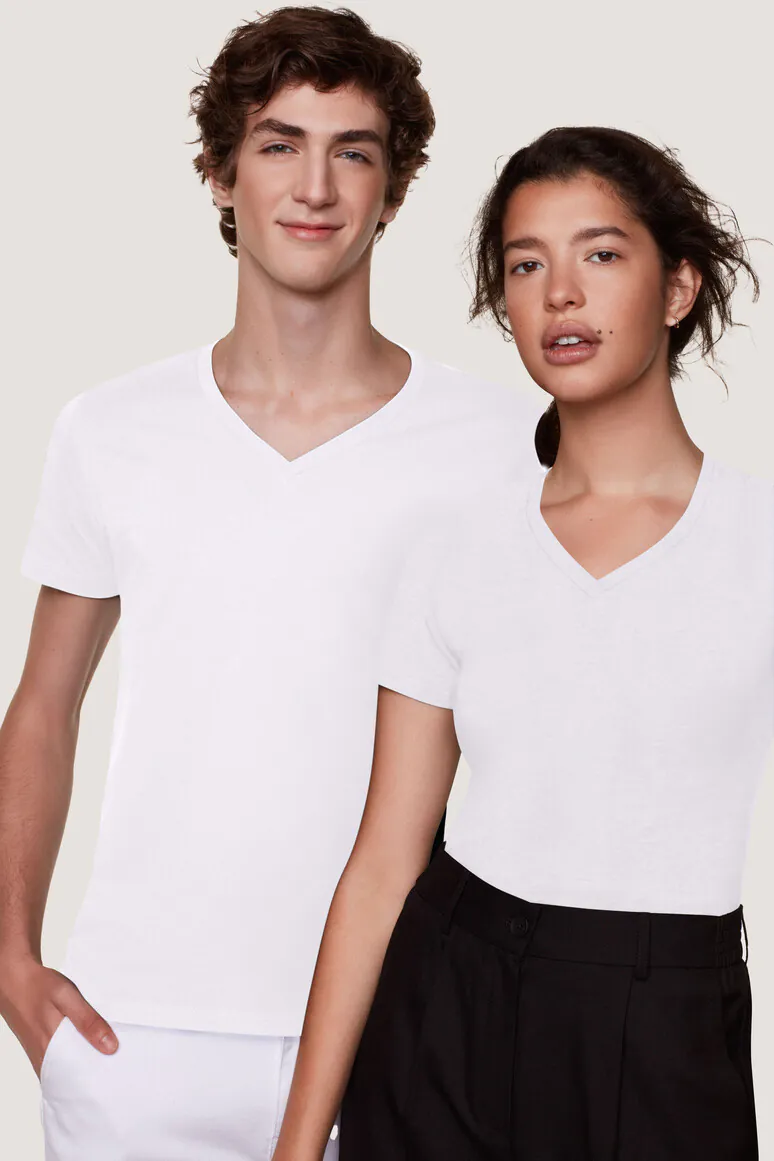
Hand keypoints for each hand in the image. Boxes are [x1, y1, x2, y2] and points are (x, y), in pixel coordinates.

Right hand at [0, 954, 117, 1076]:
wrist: (15, 980)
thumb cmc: (39, 986)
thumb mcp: (67, 997)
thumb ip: (88, 1021)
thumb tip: (110, 1047)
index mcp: (50, 1048)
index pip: (78, 1078)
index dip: (99, 1077)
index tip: (118, 1073)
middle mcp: (43, 1058)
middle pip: (73, 1076)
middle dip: (95, 1072)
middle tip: (118, 1065)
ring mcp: (40, 1055)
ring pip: (66, 1069)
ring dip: (84, 1064)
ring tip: (107, 1057)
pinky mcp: (40, 1049)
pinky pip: (59, 1062)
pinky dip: (74, 1057)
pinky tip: (87, 1048)